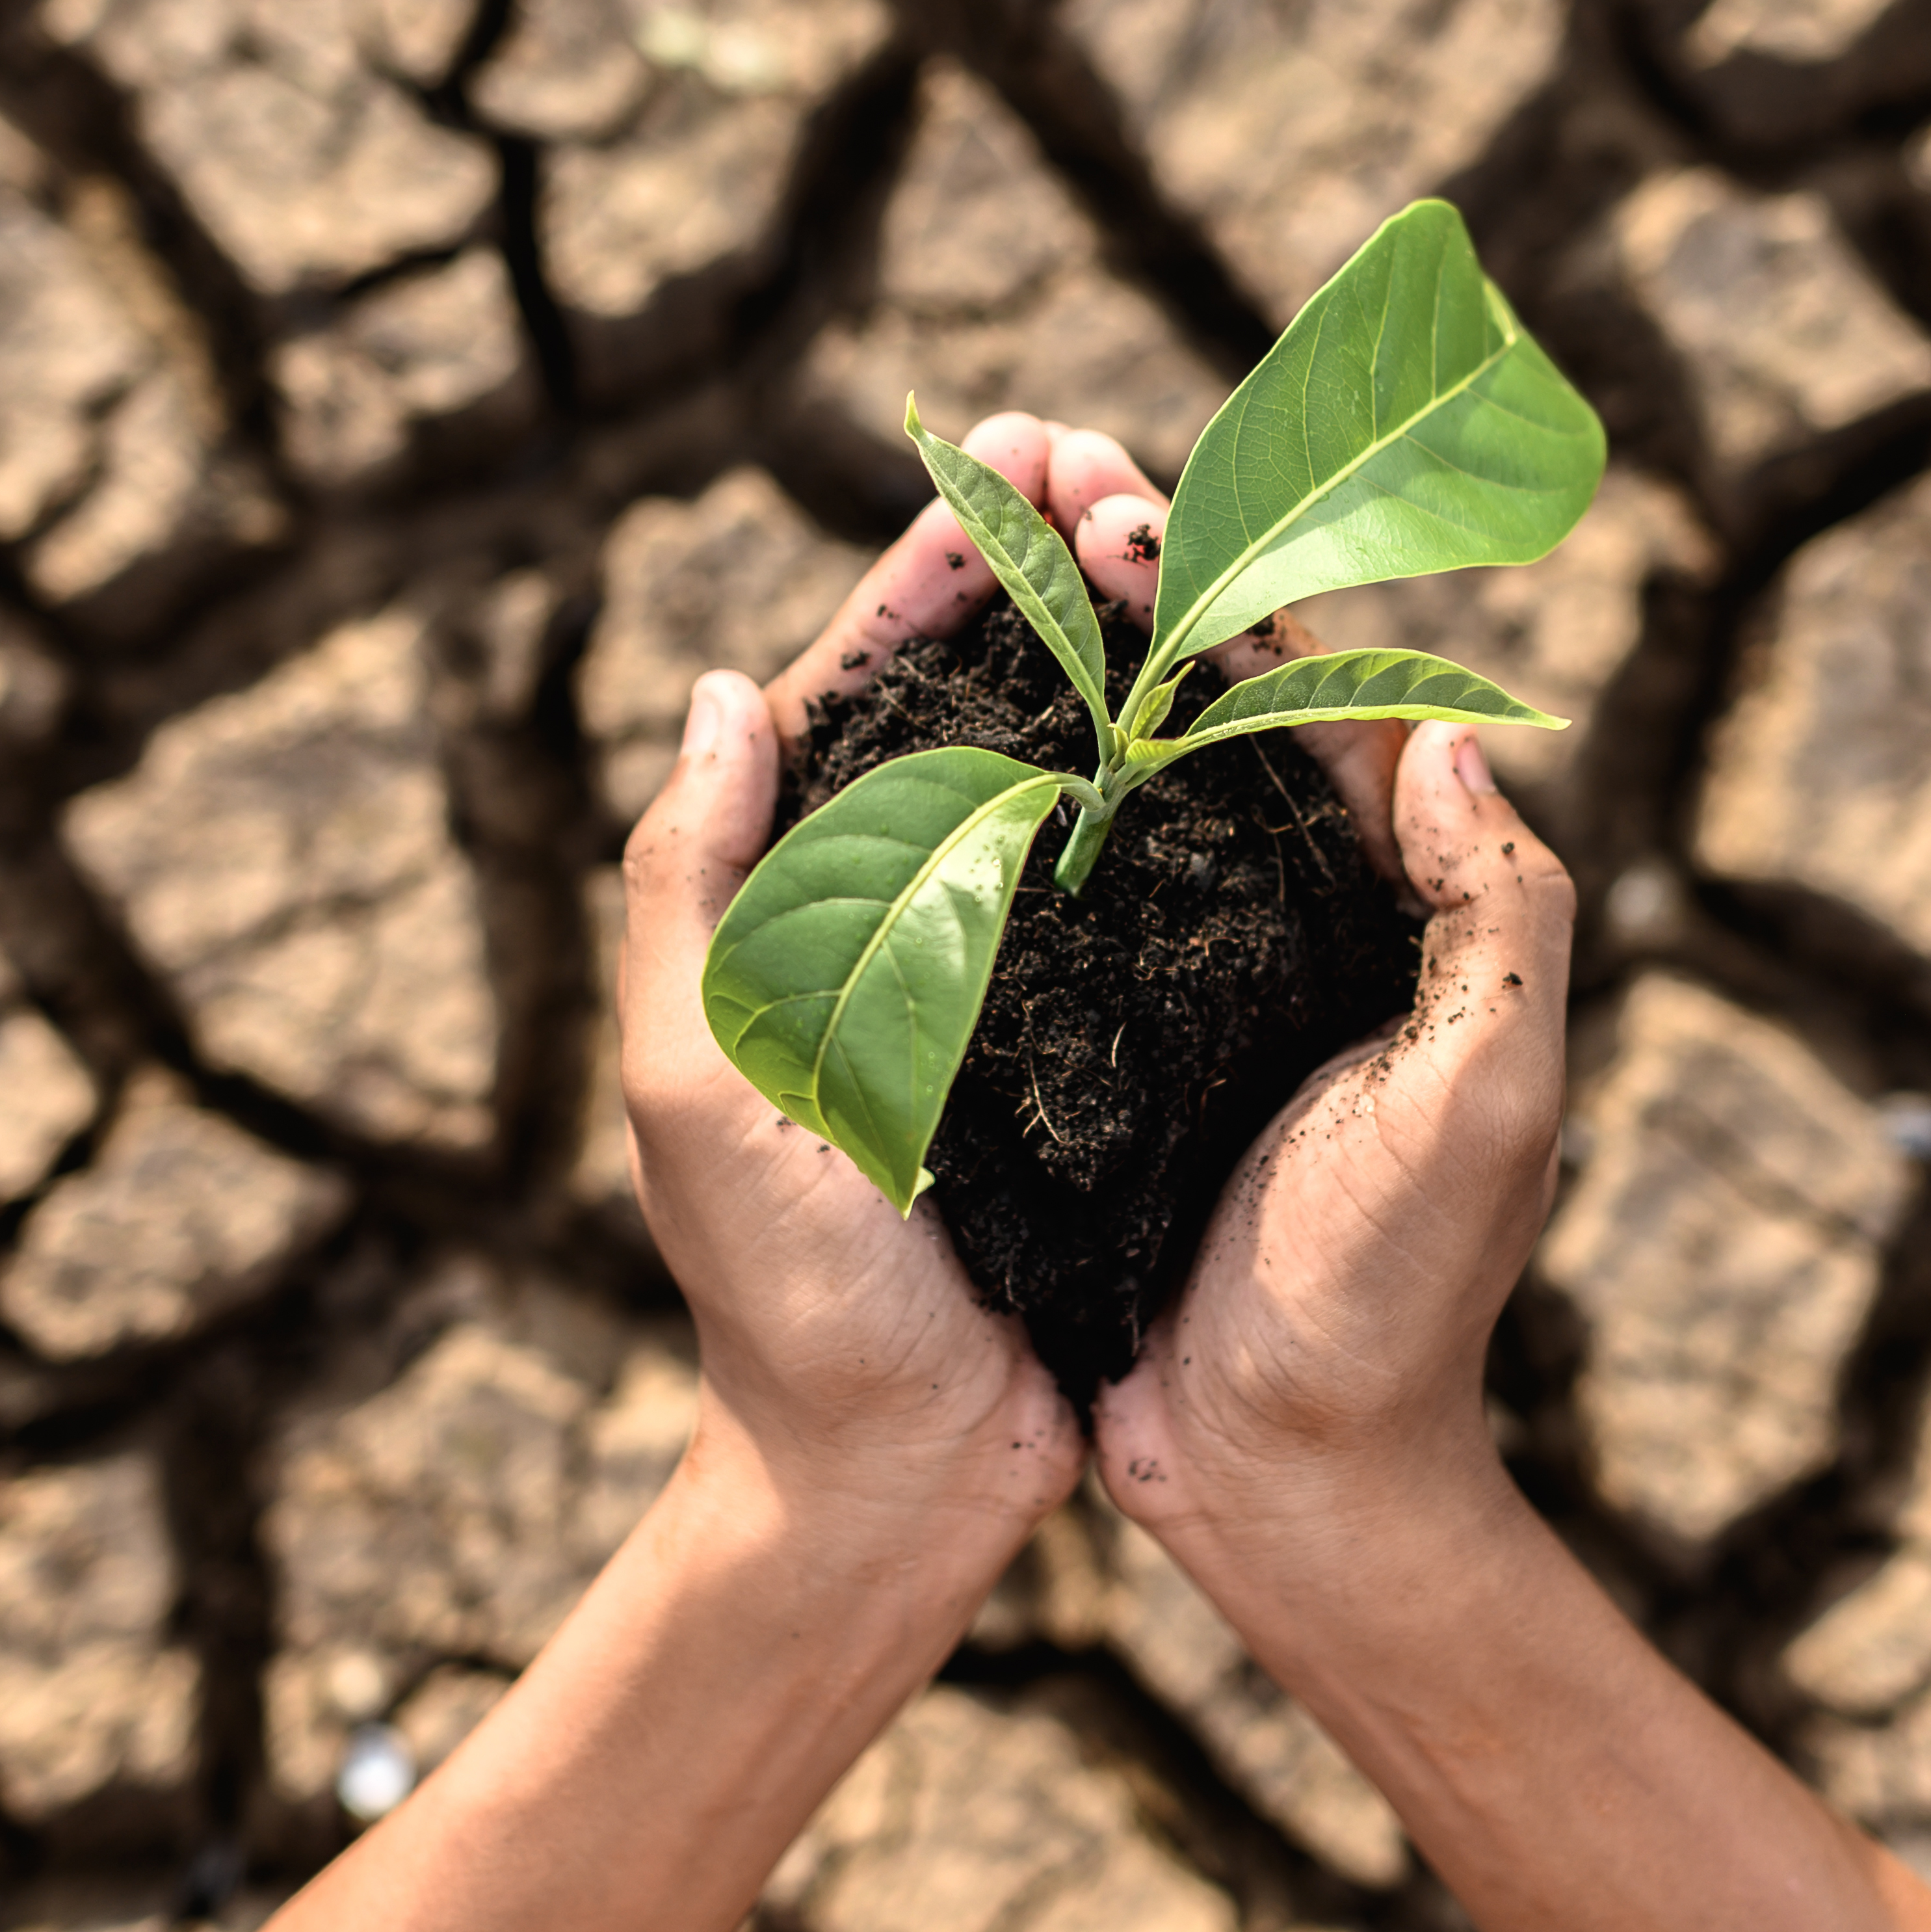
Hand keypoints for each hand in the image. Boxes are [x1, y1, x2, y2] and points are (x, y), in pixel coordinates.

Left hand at [616, 414, 1090, 1585]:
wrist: (897, 1474)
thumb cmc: (784, 1298)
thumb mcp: (700, 1086)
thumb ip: (689, 892)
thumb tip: (716, 693)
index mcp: (789, 909)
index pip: (852, 690)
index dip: (928, 565)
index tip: (1004, 457)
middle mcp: (897, 917)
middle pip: (970, 699)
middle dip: (1039, 565)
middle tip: (1117, 458)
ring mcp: (1001, 970)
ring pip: (1062, 763)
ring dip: (1117, 643)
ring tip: (1183, 535)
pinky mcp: (1094, 1035)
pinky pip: (1138, 874)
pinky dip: (1180, 776)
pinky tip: (1240, 705)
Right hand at [1054, 432, 1578, 1556]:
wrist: (1288, 1479)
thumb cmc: (1395, 1302)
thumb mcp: (1487, 1102)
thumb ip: (1504, 920)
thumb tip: (1459, 732)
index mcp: (1387, 910)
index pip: (1305, 698)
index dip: (1217, 587)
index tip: (1118, 499)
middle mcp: (1285, 921)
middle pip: (1199, 705)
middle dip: (1119, 575)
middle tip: (1027, 465)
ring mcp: (1185, 979)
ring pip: (1114, 774)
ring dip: (1050, 653)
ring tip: (970, 544)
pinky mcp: (1099, 1050)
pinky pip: (1047, 891)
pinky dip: (994, 795)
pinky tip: (916, 732)